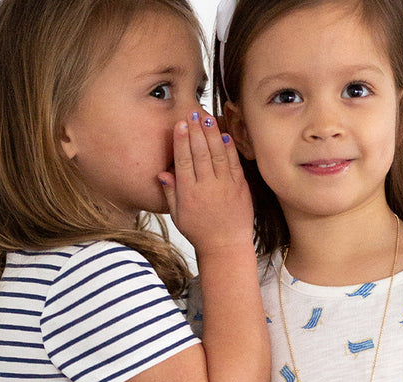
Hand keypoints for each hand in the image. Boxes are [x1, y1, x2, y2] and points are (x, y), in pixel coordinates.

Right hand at [158, 112, 253, 257]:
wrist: (226, 246)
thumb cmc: (200, 232)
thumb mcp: (178, 216)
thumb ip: (170, 193)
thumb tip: (162, 173)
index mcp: (189, 194)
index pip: (184, 161)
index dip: (181, 141)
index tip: (180, 125)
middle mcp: (207, 187)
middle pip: (200, 153)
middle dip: (196, 131)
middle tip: (192, 113)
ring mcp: (225, 186)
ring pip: (217, 154)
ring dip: (212, 134)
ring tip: (207, 117)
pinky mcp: (240, 188)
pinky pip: (234, 163)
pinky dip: (229, 148)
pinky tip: (224, 135)